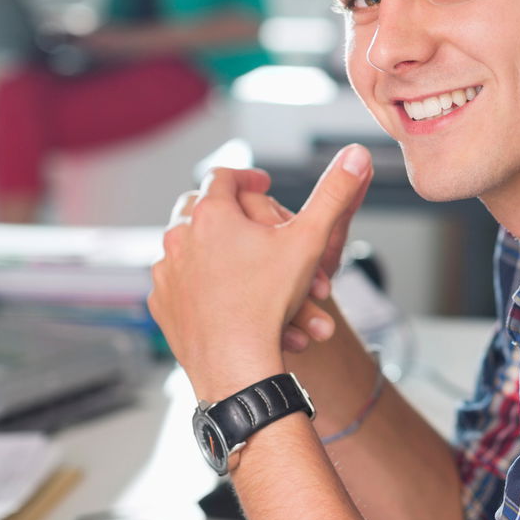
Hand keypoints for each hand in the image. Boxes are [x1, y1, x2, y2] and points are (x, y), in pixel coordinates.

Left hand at [149, 145, 372, 399]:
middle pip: (199, 207)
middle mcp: (179, 237)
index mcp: (211, 214)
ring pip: (190, 248)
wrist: (236, 365)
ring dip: (218, 252)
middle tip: (251, 222)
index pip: (224, 176)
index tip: (263, 183)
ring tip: (246, 265)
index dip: (248, 175)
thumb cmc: (269, 303)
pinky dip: (202, 284)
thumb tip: (357, 154)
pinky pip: (179, 282)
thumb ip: (334, 193)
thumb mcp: (311, 240)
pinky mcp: (162, 303)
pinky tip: (225, 294)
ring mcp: (166, 272)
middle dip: (229, 213)